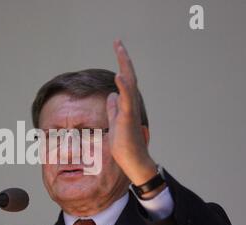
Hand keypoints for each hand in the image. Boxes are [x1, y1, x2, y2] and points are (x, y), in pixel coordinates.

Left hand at [106, 40, 157, 187]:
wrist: (134, 161)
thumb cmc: (125, 146)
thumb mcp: (115, 123)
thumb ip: (113, 110)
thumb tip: (111, 96)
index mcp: (126, 105)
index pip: (124, 81)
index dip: (121, 65)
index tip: (117, 49)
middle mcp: (130, 105)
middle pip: (128, 77)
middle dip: (123, 59)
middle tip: (118, 42)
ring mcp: (130, 111)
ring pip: (129, 85)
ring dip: (125, 67)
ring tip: (120, 51)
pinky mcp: (128, 119)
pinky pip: (126, 101)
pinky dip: (123, 87)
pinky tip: (119, 75)